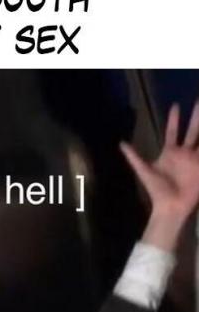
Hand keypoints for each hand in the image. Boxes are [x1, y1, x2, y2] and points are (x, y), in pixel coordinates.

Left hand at [120, 101, 198, 250]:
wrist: (170, 206)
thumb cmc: (157, 190)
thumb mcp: (144, 171)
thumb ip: (134, 157)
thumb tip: (121, 143)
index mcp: (169, 153)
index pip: (172, 131)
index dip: (174, 119)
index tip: (176, 105)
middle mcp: (183, 153)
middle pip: (192, 130)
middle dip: (196, 116)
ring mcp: (194, 160)